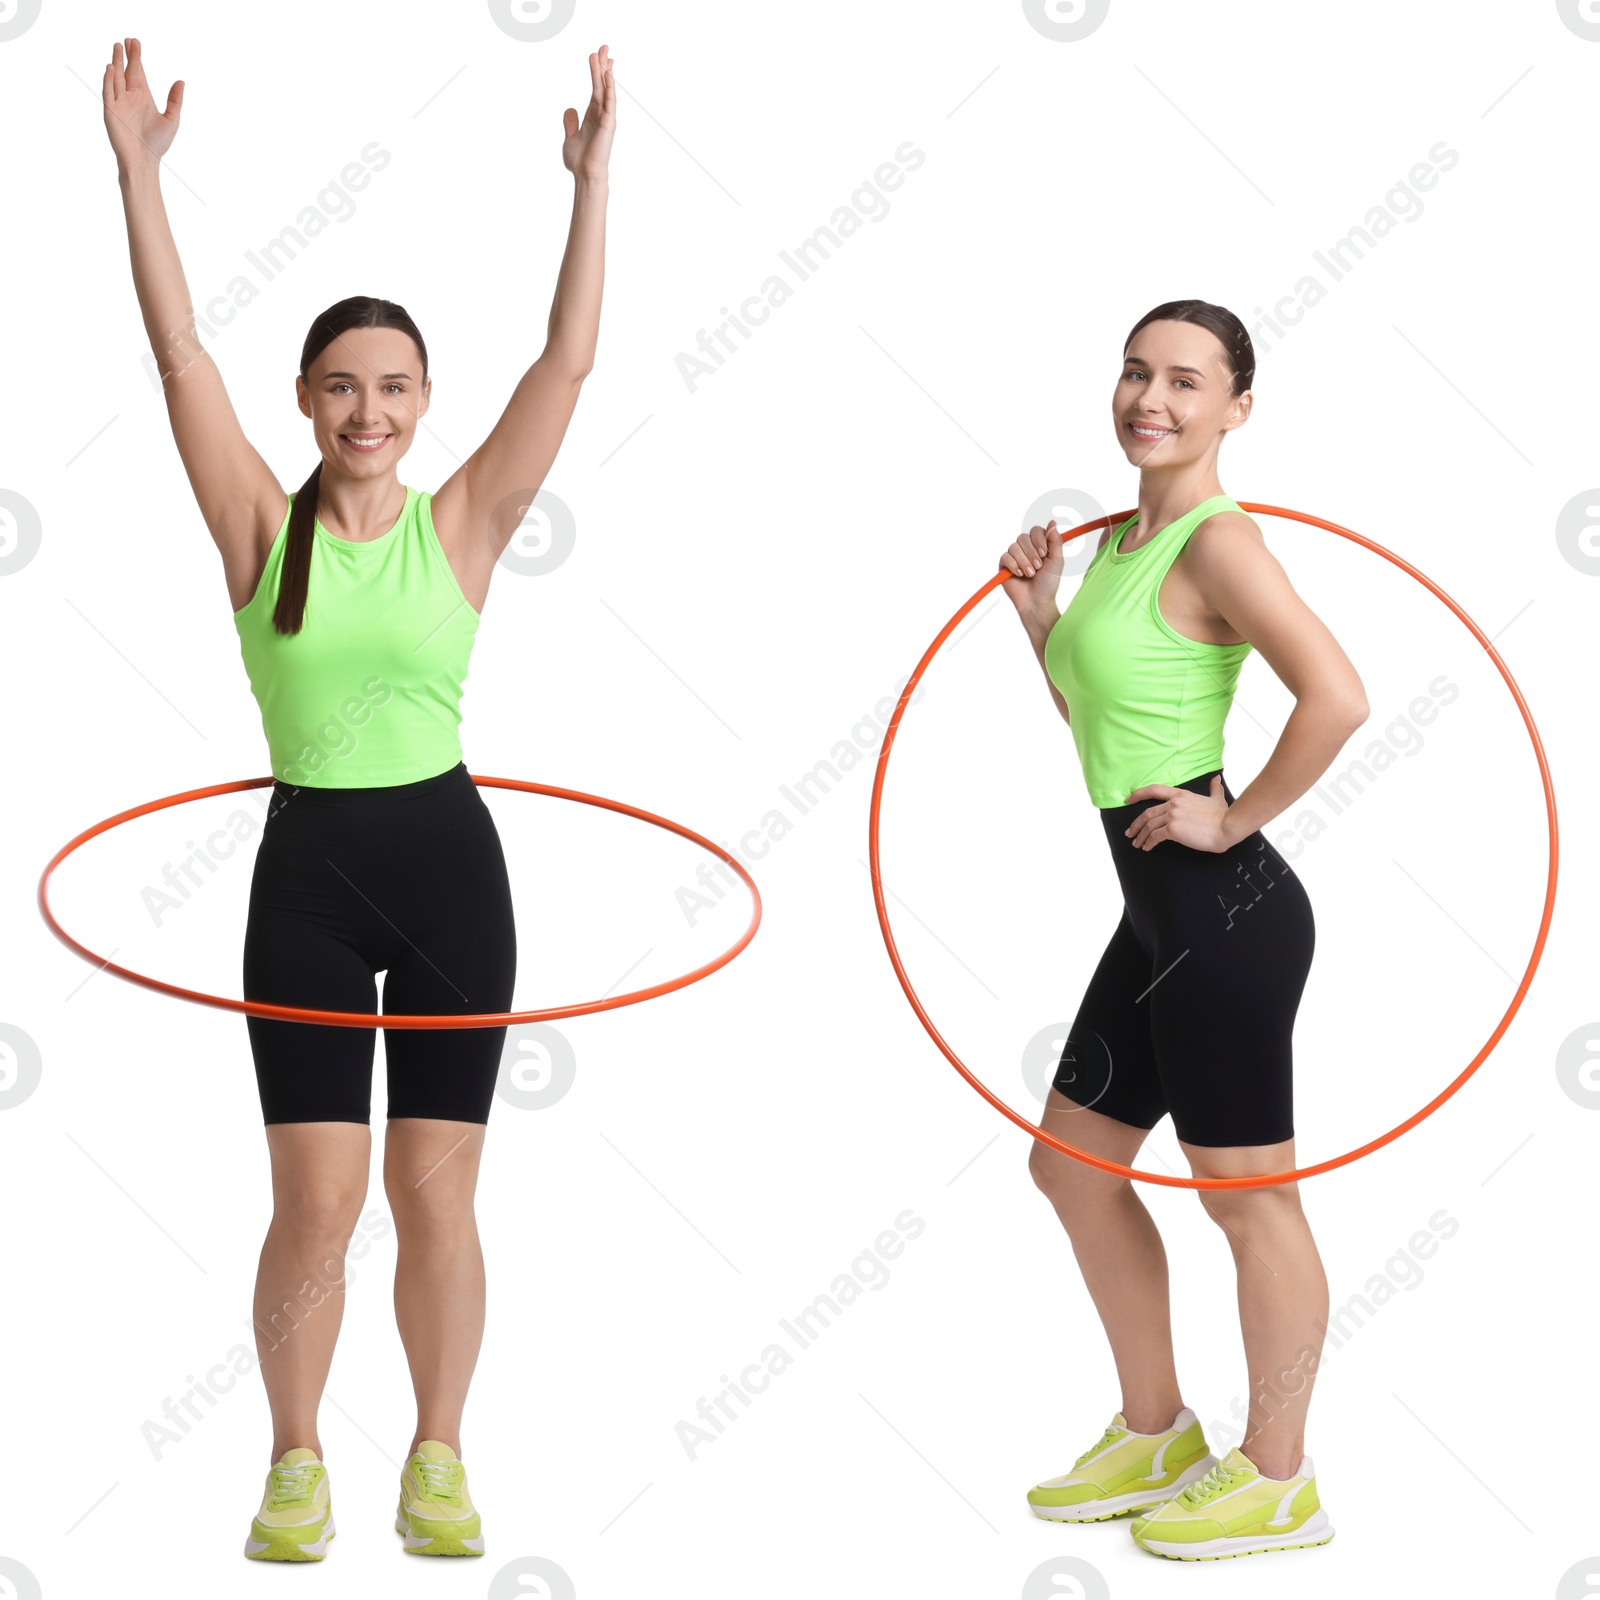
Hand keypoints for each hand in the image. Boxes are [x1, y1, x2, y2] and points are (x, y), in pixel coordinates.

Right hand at [102, 38, 182, 172]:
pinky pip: (108, 92)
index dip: (137, 58)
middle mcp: (130, 97)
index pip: (139, 73)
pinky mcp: (111, 111)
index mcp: (143, 97)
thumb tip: (181, 81)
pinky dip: (109, 79)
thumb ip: (175, 100)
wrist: (144, 161)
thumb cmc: (157, 143)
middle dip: (127, 56)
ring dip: (116, 62)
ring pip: (116, 77)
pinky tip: (111, 68)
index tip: (136, 43)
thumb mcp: (171, 119)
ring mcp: (119, 103)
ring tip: (117, 47)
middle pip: (127, 71)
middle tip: (127, 40)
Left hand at [562, 44, 615, 180]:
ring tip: (604, 54)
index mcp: (592, 114)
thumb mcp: (570, 136)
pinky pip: (610, 102)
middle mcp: (600, 113)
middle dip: (603, 65)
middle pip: (602, 84)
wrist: (585, 175)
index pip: (596, 88)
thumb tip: (570, 108)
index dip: (597, 72)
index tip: (599, 57)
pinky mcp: (608, 124)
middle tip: (604, 46)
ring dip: (605, 71)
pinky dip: (609, 88)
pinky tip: (608, 75)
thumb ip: (570, 121)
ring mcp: (606, 118)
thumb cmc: (579, 160)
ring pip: (606, 89)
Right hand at [1000, 518, 1064, 615]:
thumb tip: (1052, 522)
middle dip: (1032, 553)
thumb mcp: (1057, 560)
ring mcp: (1014, 557)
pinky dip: (1014, 566)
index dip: (1039, 539)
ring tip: (1030, 574)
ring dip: (1024, 562)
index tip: (1044, 553)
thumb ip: (1055, 541)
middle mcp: (1026, 549)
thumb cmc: (1048, 583)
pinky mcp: (1004, 566)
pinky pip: (1005, 557)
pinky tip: (1019, 575)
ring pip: (1014, 547)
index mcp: (1039, 545)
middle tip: (1038, 567)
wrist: (1037, 601)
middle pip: (1023, 537)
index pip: (1035, 530)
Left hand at [1123, 775, 1234, 851]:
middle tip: (1130, 833)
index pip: (1154, 790)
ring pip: (1149, 826)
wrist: (1226, 826)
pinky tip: (1147, 848)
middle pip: (1147, 813)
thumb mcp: (1217, 797)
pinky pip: (1155, 836)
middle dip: (1136, 824)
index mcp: (1180, 794)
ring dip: (1140, 836)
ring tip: (1137, 844)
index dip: (1138, 794)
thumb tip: (1216, 779)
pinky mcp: (1173, 829)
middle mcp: (1173, 803)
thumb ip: (1214, 788)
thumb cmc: (1223, 815)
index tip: (1128, 799)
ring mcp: (1172, 816)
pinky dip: (1149, 843)